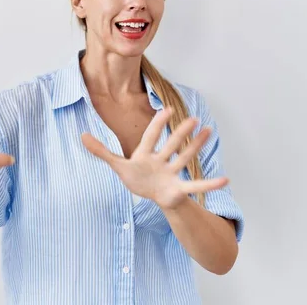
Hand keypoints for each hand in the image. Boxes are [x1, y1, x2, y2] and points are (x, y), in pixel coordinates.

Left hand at [81, 107, 227, 209]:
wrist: (151, 196)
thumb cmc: (137, 177)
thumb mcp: (117, 166)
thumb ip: (101, 151)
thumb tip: (82, 135)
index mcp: (145, 154)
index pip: (151, 137)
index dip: (157, 125)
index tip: (166, 110)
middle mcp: (161, 160)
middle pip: (171, 144)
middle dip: (181, 133)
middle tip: (193, 118)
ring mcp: (171, 173)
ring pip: (185, 158)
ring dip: (197, 147)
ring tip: (209, 131)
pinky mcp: (178, 189)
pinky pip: (195, 186)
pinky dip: (209, 184)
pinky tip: (225, 179)